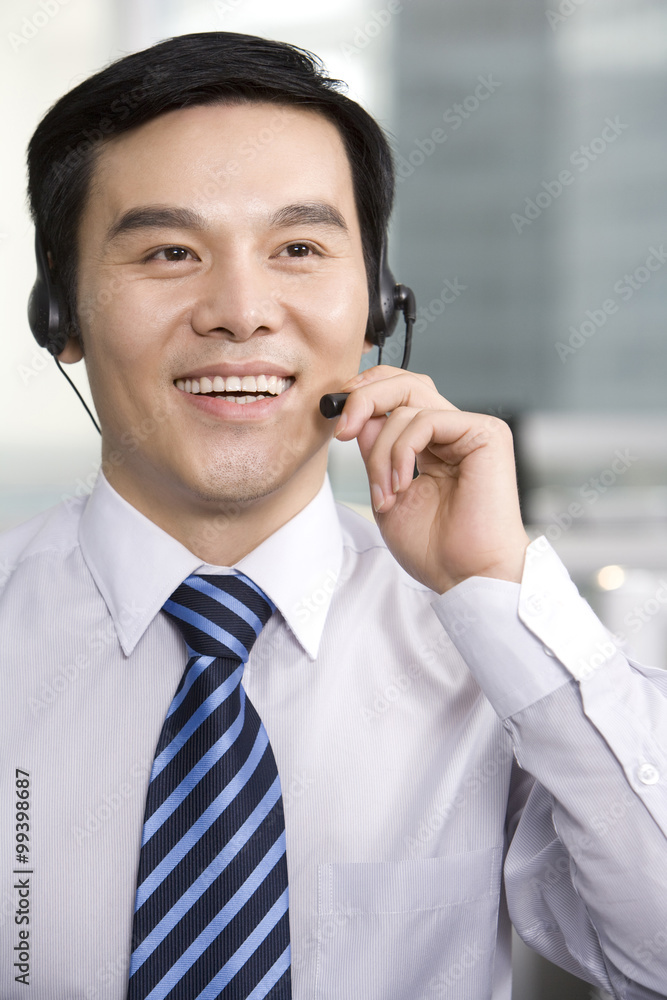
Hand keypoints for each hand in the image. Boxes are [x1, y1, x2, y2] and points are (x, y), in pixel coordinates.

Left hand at [334, 366, 529, 593]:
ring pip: (407, 406)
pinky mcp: (486, 433)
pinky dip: (401, 451)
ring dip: (380, 453)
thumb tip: (357, 415)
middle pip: (404, 383)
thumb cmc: (435, 548)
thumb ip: (375, 451)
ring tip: (385, 494)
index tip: (336, 420)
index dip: (365, 395)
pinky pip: (425, 421)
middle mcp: (455, 431)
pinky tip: (402, 484)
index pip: (400, 394)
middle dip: (364, 399)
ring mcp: (472, 429)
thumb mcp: (387, 492)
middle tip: (341, 430)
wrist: (466, 576)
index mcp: (435, 443)